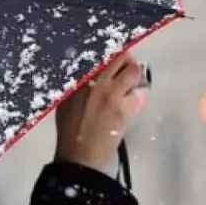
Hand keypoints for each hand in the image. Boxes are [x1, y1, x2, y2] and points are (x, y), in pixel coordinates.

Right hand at [54, 52, 146, 173]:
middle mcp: (93, 82)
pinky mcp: (123, 108)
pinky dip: (138, 96)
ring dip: (135, 75)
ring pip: (133, 70)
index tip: (112, 48)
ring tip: (130, 84)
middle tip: (125, 64)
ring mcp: (110, 94)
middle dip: (125, 57)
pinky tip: (131, 104)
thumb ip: (77, 83)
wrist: (79, 156)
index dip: (108, 47)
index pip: (97, 52)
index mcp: (76, 79)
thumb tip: (91, 69)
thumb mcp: (65, 102)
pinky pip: (140, 93)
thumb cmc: (70, 130)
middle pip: (118, 55)